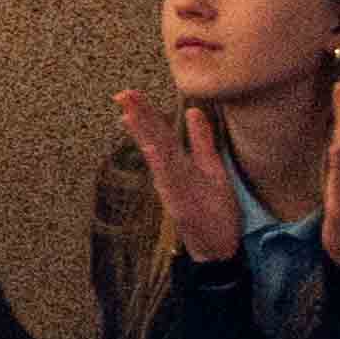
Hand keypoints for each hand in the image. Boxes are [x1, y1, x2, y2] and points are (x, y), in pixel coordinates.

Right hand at [114, 86, 242, 267]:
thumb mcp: (211, 168)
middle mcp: (170, 172)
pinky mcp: (178, 202)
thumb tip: (195, 111)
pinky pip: (169, 179)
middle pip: (153, 139)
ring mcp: (172, 187)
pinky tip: (151, 148)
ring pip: (156, 155)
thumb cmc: (213, 208)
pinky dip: (159, 163)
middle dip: (139, 117)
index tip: (130, 92)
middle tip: (123, 94)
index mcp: (177, 162)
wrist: (216, 245)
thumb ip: (201, 140)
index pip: (159, 132)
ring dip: (143, 135)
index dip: (145, 112)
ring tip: (130, 114)